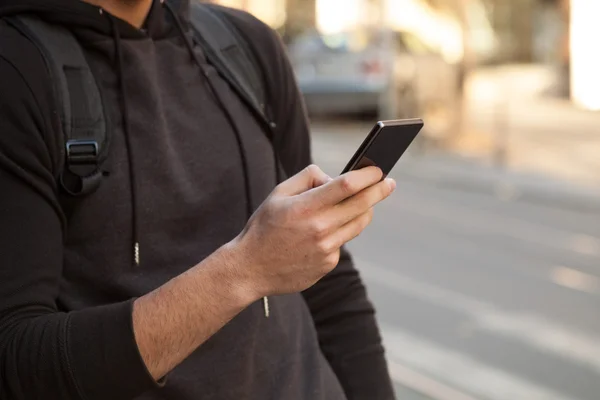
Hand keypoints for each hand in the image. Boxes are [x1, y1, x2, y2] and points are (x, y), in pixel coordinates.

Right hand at [230, 164, 395, 297]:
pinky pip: (342, 241)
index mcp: (305, 207)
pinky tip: (324, 232)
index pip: (346, 186)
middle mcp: (320, 228)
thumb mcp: (278, 194)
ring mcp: (326, 249)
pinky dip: (339, 232)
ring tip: (363, 202)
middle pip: (362, 205)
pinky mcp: (328, 263)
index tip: (378, 169)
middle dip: (380, 190)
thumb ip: (308, 178)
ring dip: (364, 210)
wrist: (250, 269)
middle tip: (389, 183)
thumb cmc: (263, 227)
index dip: (367, 175)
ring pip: (358, 224)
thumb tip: (334, 178)